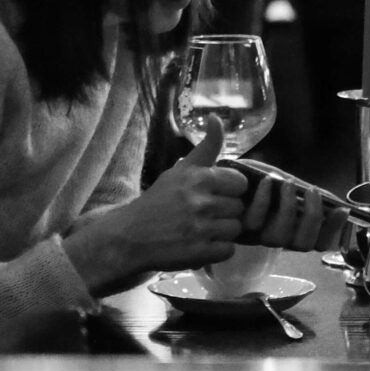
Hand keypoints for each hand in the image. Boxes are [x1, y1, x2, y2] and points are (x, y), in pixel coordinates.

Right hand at [63, 116, 250, 294]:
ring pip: (236, 229)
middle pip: (239, 207)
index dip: (231, 190)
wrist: (129, 236)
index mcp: (198, 178)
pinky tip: (202, 244)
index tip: (216, 195)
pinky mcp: (200, 252)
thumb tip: (217, 117)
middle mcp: (201, 201)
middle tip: (206, 215)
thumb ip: (206, 147)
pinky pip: (228, 250)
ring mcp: (201, 228)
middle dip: (226, 212)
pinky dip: (218, 250)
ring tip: (204, 230)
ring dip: (223, 232)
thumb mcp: (179, 170)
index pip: (240, 182)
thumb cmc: (158, 201)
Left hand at [236, 167, 353, 253]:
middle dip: (312, 217)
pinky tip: (267, 180)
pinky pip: (255, 221)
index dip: (333, 230)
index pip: (321, 242)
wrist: (235, 177)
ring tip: (288, 182)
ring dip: (287, 208)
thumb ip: (314, 197)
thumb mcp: (295, 186)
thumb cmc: (269, 183)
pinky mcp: (241, 228)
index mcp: (298, 230)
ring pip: (278, 238)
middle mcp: (282, 238)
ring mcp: (261, 236)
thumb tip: (337, 204)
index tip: (341, 208)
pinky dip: (263, 199)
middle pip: (303, 244)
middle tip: (312, 190)